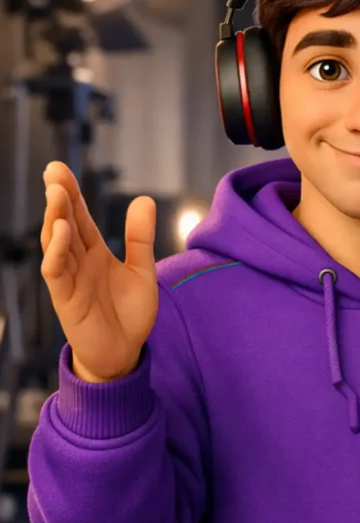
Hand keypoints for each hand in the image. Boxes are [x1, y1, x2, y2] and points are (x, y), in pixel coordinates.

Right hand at [40, 162, 158, 382]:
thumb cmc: (130, 313)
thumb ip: (140, 237)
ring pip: (56, 243)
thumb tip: (143, 199)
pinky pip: (56, 272)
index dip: (72, 194)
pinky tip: (61, 232)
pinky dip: (57, 251)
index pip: (80, 217)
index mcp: (94, 252)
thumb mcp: (142, 270)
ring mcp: (69, 279)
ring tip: (57, 194)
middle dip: (59, 197)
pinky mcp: (65, 298)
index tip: (60, 169)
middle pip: (64, 223)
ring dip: (55, 218)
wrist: (126, 352)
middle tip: (53, 170)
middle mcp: (78, 262)